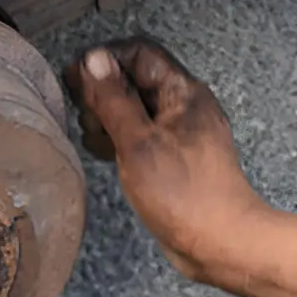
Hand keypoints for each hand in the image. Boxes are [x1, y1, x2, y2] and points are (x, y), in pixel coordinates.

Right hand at [65, 36, 272, 284]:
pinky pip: (138, 135)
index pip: (138, 53)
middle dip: (103, 95)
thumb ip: (113, 99)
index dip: (104, 61)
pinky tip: (108, 158)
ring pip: (131, 109)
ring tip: (100, 143)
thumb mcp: (138, 142)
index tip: (77, 81)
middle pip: (132, 79)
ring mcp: (177, 133)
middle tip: (89, 120)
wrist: (220, 243)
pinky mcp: (170, 157)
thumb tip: (93, 60)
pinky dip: (118, 141)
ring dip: (107, 120)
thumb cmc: (184, 194)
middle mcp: (182, 106)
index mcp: (182, 92)